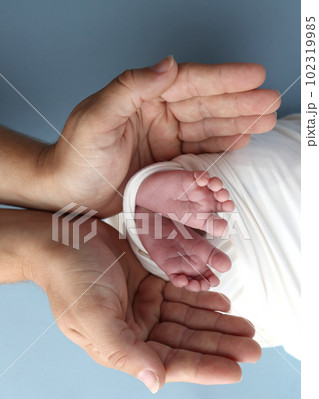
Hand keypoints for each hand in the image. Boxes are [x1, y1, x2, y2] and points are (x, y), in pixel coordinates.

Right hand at [17, 210, 260, 392]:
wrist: (63, 238)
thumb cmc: (71, 278)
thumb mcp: (93, 316)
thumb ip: (124, 350)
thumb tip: (155, 382)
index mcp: (122, 344)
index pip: (170, 361)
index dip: (203, 367)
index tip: (236, 369)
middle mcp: (136, 328)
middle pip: (186, 340)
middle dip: (219, 344)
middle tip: (253, 347)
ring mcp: (144, 305)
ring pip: (188, 318)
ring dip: (216, 323)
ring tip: (245, 326)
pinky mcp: (149, 283)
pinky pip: (181, 295)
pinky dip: (201, 299)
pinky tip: (221, 302)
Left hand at [43, 56, 279, 216]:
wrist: (68, 192)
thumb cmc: (76, 156)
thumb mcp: (97, 117)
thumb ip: (129, 88)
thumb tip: (168, 64)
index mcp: (142, 97)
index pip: (189, 83)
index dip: (223, 79)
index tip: (254, 76)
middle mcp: (157, 115)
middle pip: (205, 104)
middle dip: (239, 102)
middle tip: (270, 102)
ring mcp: (164, 139)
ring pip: (207, 127)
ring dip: (237, 123)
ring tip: (265, 120)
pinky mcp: (167, 163)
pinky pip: (200, 151)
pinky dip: (221, 146)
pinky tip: (241, 140)